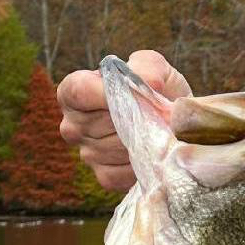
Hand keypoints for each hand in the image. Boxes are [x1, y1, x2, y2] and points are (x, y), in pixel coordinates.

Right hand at [57, 50, 190, 190]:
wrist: (172, 123)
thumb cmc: (155, 89)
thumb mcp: (153, 67)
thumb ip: (147, 66)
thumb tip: (148, 82)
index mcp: (73, 92)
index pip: (79, 92)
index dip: (106, 93)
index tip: (133, 94)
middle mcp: (72, 126)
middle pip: (101, 123)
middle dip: (133, 120)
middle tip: (155, 115)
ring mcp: (87, 154)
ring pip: (116, 149)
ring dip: (141, 143)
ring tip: (155, 133)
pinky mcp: (105, 177)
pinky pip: (123, 173)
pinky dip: (143, 164)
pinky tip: (151, 153)